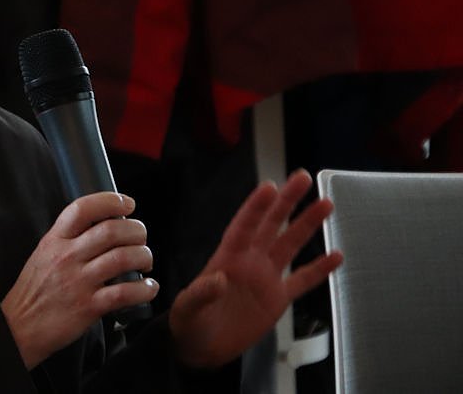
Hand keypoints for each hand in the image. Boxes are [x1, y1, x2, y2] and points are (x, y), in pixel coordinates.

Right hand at [1, 192, 159, 368]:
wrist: (19, 327)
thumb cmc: (34, 291)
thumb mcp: (43, 254)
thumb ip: (67, 239)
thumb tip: (100, 227)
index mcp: (54, 240)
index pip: (83, 209)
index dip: (110, 201)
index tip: (127, 205)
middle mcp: (67, 256)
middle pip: (111, 231)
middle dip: (136, 231)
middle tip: (141, 238)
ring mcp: (79, 281)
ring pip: (123, 258)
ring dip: (143, 256)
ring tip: (145, 261)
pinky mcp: (89, 306)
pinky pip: (125, 293)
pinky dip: (144, 289)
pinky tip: (148, 288)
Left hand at [168, 169, 343, 367]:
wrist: (200, 348)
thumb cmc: (188, 323)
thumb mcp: (188, 309)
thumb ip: (201, 294)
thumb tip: (218, 279)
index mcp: (226, 258)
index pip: (244, 226)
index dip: (256, 207)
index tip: (270, 186)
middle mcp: (249, 261)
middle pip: (271, 225)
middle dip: (287, 202)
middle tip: (303, 177)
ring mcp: (265, 278)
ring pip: (290, 245)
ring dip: (307, 225)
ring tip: (326, 203)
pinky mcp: (277, 298)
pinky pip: (302, 280)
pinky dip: (319, 269)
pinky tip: (336, 255)